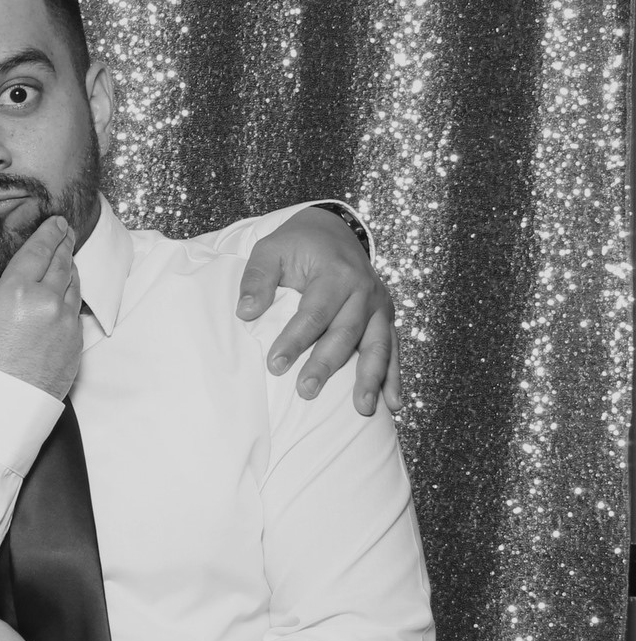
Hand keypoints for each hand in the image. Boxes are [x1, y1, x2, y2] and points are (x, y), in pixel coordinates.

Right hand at [0, 216, 82, 399]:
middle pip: (62, 262)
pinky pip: (76, 311)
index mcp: (18, 289)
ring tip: (65, 260)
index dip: (51, 232)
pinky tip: (64, 295)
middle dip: (64, 244)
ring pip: (74, 284)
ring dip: (71, 268)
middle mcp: (47, 301)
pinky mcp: (76, 341)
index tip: (58, 221)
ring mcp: (65, 321)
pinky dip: (70, 298)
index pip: (40, 249)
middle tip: (65, 232)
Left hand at [237, 207, 399, 415]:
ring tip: (362, 409)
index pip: (314, 313)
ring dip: (371, 379)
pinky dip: (394, 377)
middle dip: (326, 365)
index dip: (295, 340)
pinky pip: (392, 348)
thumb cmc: (297, 244)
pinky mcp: (385, 317)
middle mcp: (363, 290)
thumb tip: (246, 312)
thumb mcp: (271, 249)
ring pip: (377, 345)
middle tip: (306, 391)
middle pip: (345, 333)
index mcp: (335, 273)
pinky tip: (392, 403)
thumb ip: (257, 278)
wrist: (333, 231)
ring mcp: (379, 305)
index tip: (275, 366)